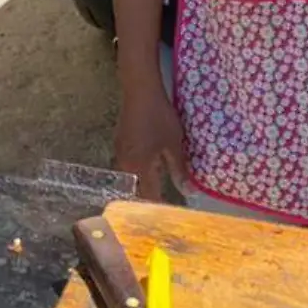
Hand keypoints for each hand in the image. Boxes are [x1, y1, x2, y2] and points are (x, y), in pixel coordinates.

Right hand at [114, 87, 188, 202]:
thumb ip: (179, 169)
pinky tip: (152, 164)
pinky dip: (141, 169)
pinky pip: (130, 164)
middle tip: (168, 202)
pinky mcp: (119, 143)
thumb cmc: (159, 117)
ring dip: (146, 182)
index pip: (150, 196)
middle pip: (139, 188)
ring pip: (134, 176)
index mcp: (140, 167)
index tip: (170, 216)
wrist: (140, 91)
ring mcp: (120, 153)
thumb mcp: (174, 144)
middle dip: (153, 196)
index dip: (161, 207)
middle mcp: (126, 164)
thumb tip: (188, 191)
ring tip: (161, 185)